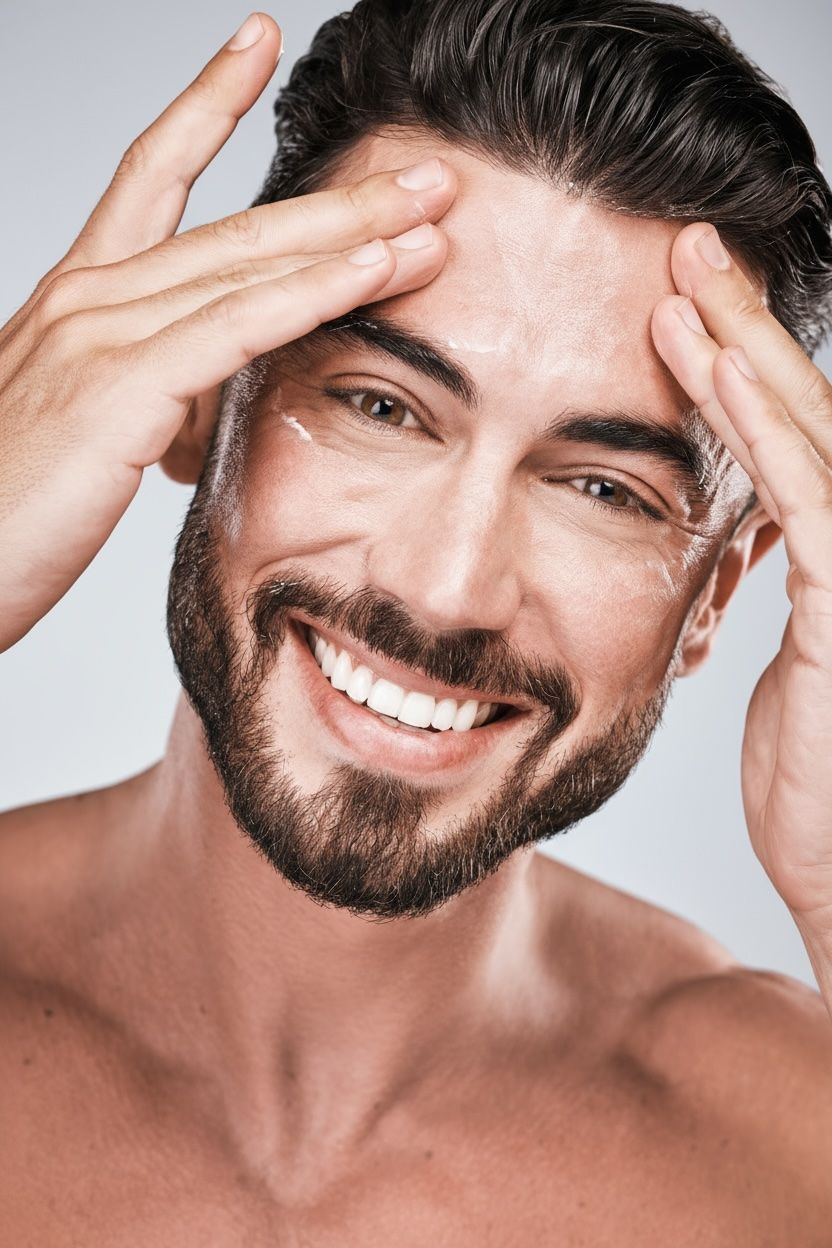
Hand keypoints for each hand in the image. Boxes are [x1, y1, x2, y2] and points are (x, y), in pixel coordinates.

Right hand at [0, 12, 454, 652]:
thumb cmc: (11, 514)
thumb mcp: (93, 437)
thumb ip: (152, 404)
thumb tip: (203, 412)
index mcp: (79, 300)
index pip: (147, 175)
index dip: (203, 105)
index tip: (255, 44)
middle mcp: (88, 297)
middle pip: (234, 222)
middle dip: (340, 197)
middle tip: (427, 174)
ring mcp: (100, 332)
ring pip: (249, 263)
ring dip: (352, 234)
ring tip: (433, 210)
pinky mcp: (121, 384)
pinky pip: (238, 325)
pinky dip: (315, 293)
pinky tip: (378, 268)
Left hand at [651, 224, 831, 938]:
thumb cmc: (826, 791)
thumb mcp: (793, 668)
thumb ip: (782, 591)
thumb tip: (741, 540)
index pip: (798, 433)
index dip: (746, 358)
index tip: (683, 300)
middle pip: (809, 408)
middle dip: (746, 324)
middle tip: (687, 245)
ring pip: (813, 432)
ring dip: (747, 350)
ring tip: (688, 275)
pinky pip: (812, 497)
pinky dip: (767, 428)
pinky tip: (720, 369)